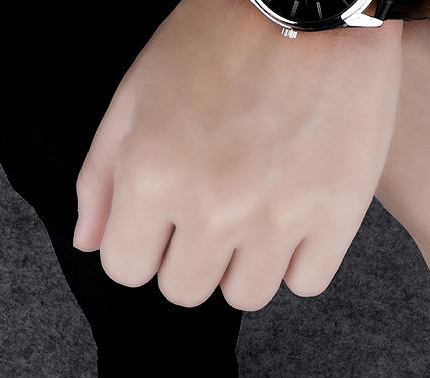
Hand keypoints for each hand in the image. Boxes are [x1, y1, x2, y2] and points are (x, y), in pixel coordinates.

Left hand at [73, 0, 402, 309]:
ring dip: (243, 268)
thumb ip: (103, 176)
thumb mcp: (136, 95)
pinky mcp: (336, 218)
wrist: (312, 3)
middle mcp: (213, 208)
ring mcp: (279, 218)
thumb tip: (93, 244)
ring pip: (246, 296)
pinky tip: (295, 226)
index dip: (142, 249)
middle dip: (190, 261)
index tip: (163, 228)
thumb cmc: (219, 40)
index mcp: (153, 176)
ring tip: (256, 222)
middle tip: (211, 219)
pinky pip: (306, 284)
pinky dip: (298, 263)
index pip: (128, 269)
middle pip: (186, 291)